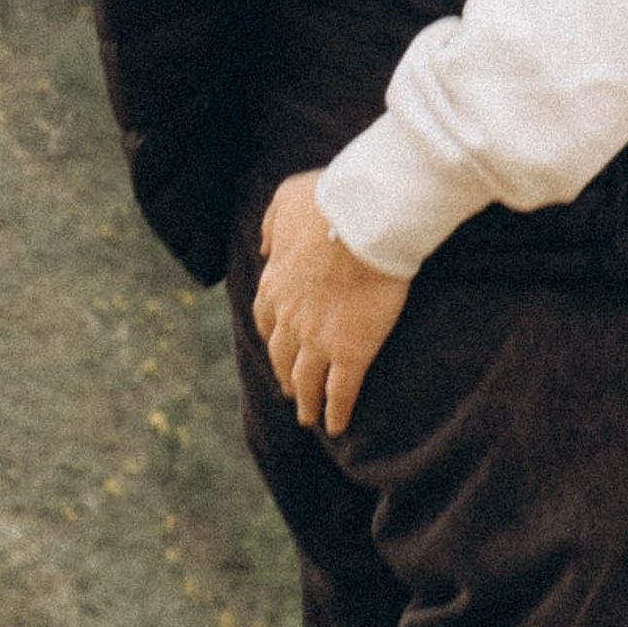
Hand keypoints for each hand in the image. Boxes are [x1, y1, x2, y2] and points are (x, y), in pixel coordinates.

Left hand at [252, 172, 409, 436]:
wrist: (364, 218)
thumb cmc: (330, 201)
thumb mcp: (286, 201)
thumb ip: (271, 226)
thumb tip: (263, 248)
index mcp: (276, 283)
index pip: (266, 318)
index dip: (272, 336)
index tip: (276, 345)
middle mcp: (290, 317)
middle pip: (282, 355)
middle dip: (284, 374)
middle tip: (290, 389)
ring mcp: (318, 338)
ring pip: (306, 380)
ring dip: (305, 402)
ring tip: (309, 418)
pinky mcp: (351, 352)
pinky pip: (340, 392)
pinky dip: (337, 411)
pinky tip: (338, 426)